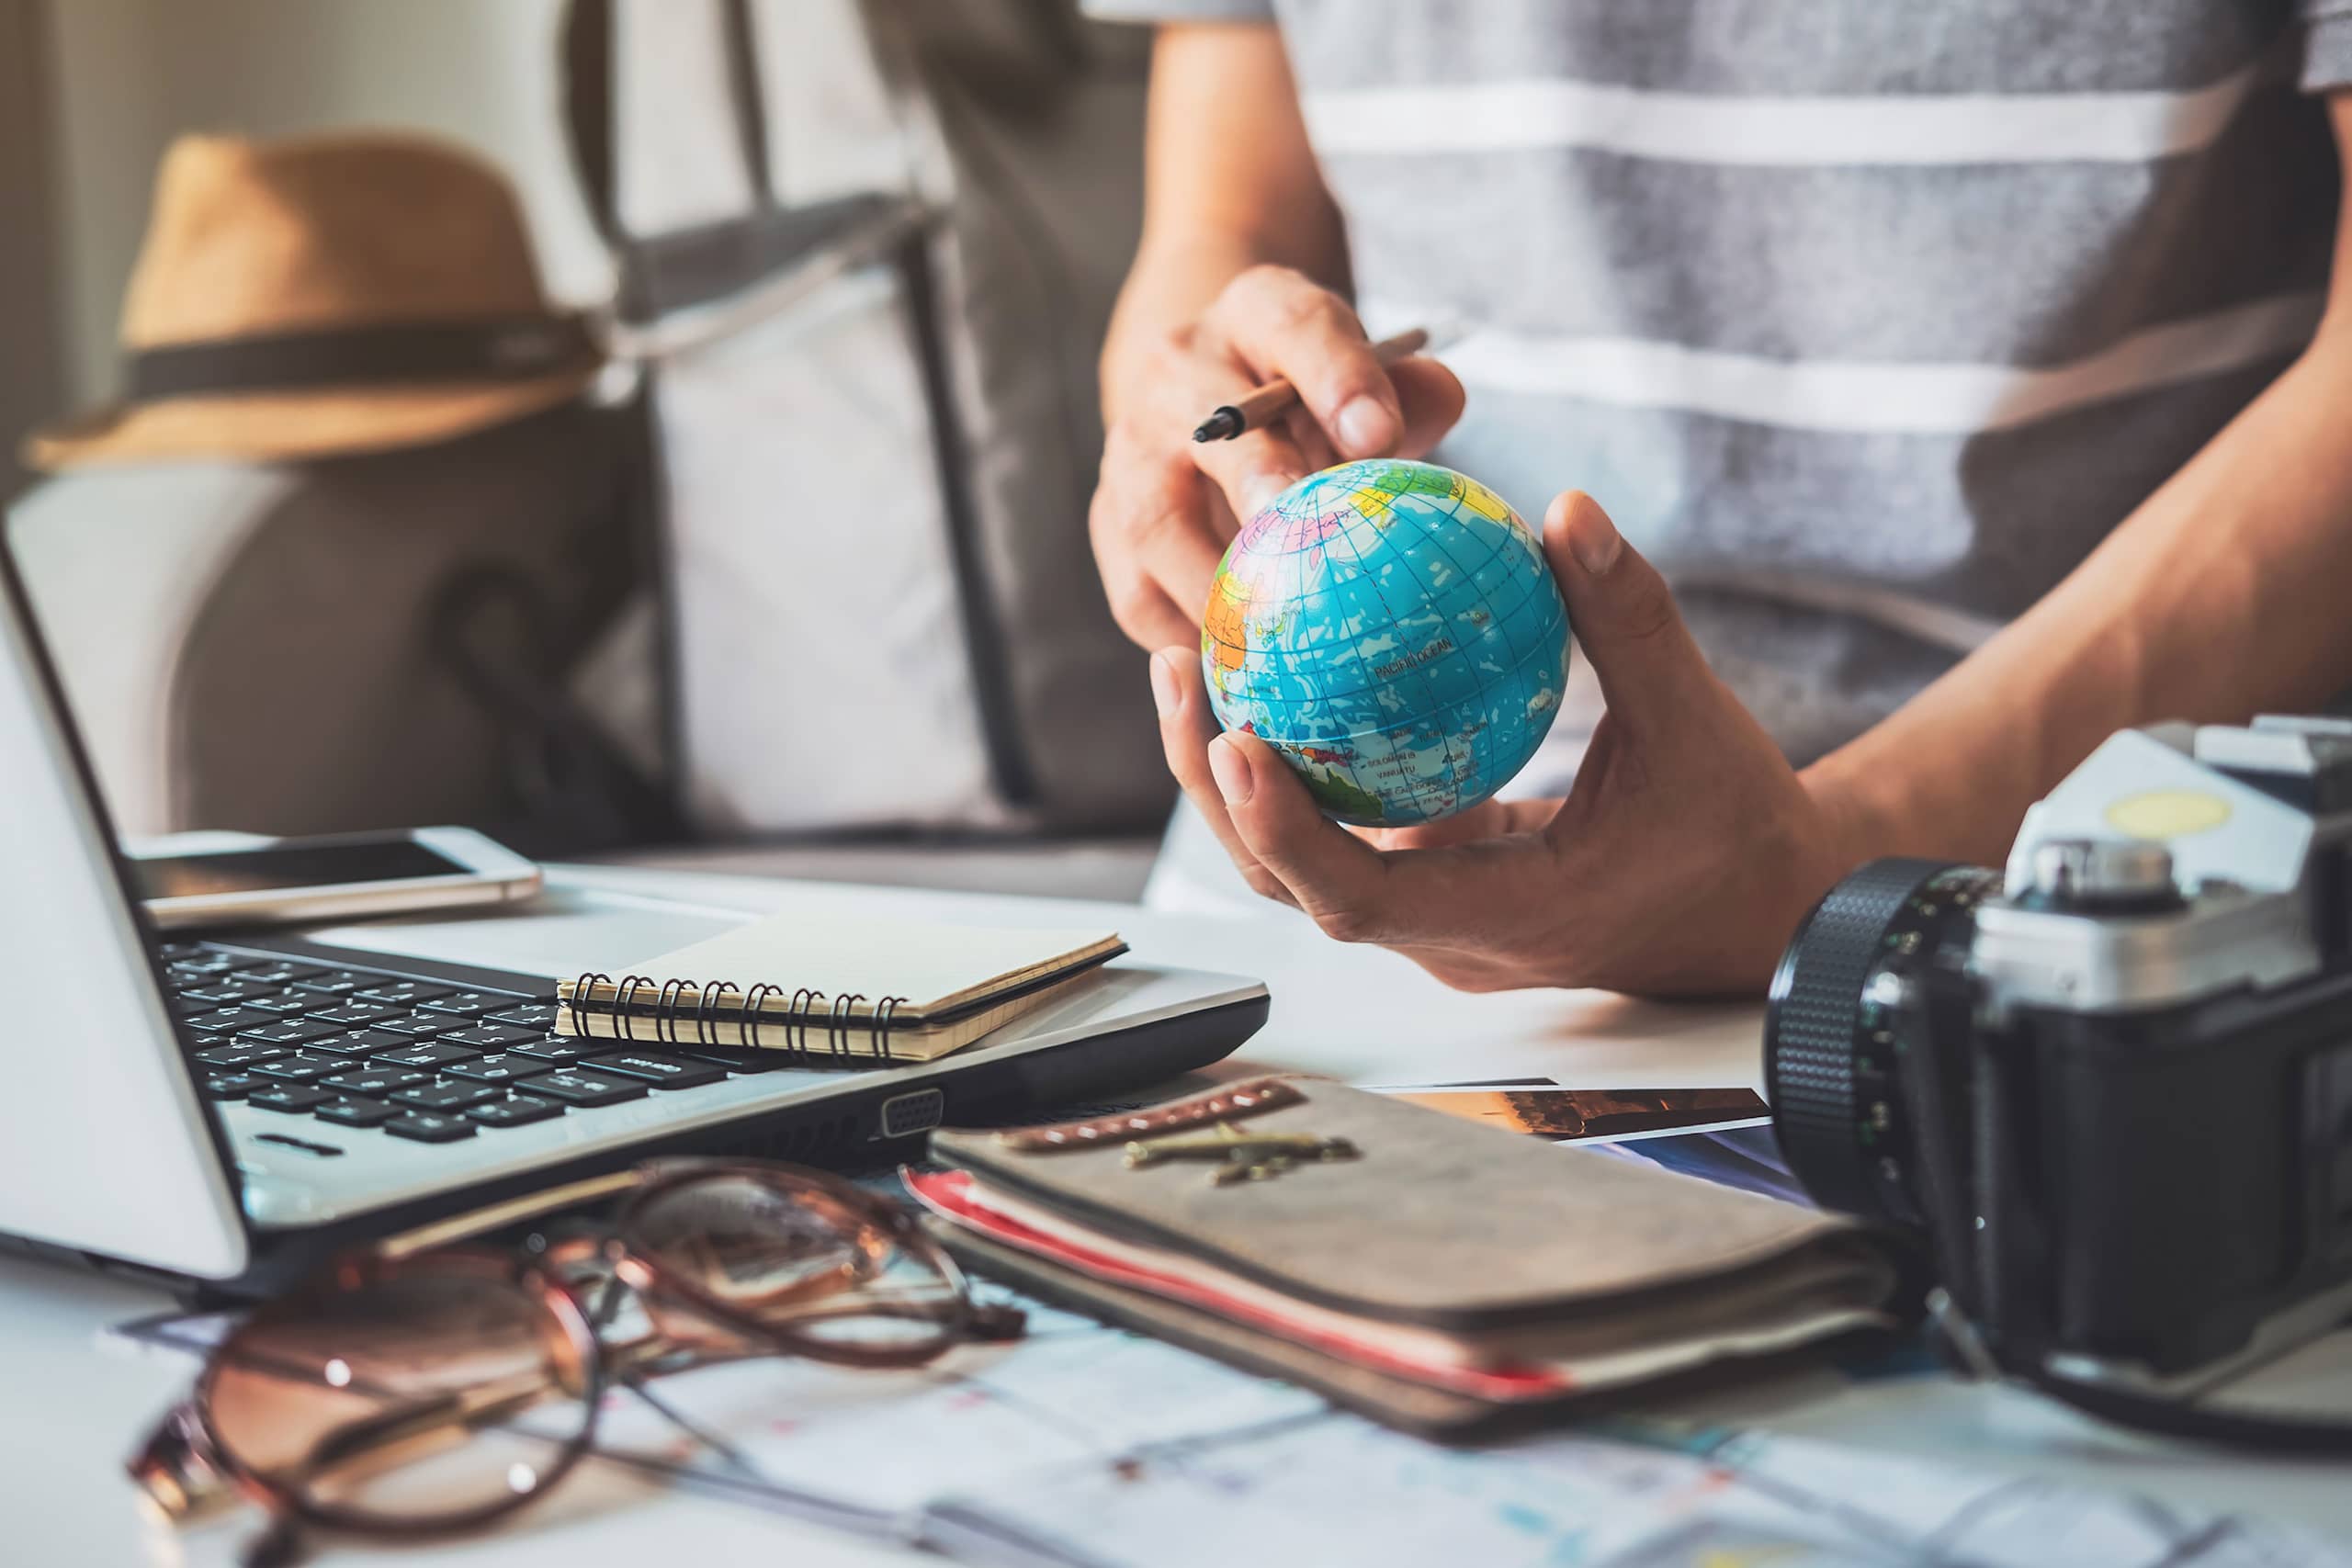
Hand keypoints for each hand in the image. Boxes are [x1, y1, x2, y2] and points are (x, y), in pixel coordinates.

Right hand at [1090, 265, 1466, 650]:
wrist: (1204, 396)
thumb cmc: (1311, 399)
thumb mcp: (1364, 375)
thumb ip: (1406, 393)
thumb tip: (1439, 405)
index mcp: (1255, 315)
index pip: (1294, 325)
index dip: (1335, 377)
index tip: (1377, 435)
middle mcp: (1178, 374)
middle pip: (1214, 428)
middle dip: (1257, 479)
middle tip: (1301, 536)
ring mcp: (1131, 451)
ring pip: (1154, 520)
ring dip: (1211, 582)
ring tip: (1267, 637)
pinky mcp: (1108, 522)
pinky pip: (1135, 590)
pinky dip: (1182, 634)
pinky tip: (1231, 674)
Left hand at [1147, 492, 1868, 997]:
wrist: (1764, 910)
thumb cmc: (1736, 829)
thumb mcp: (1696, 721)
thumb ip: (1631, 621)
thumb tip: (1568, 510)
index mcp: (1506, 920)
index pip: (1360, 899)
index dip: (1283, 830)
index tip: (1233, 741)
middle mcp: (1449, 936)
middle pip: (1294, 884)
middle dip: (1220, 788)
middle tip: (1182, 669)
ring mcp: (1436, 919)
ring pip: (1307, 864)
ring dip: (1243, 776)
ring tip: (1196, 661)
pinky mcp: (1437, 888)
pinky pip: (1348, 830)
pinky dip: (1305, 763)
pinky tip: (1273, 670)